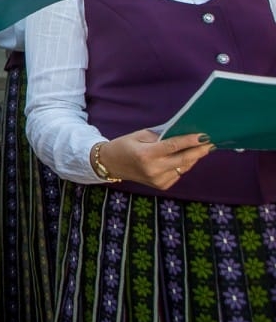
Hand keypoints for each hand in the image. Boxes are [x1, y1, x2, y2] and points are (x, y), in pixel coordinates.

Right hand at [95, 129, 212, 189]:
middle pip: (184, 159)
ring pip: (183, 168)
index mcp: (146, 154)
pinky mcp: (161, 186)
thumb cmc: (124, 145)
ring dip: (193, 158)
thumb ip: (160, 137)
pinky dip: (183, 166)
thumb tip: (182, 137)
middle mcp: (154, 169)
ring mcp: (158, 180)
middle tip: (211, 143)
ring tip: (201, 148)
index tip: (204, 136)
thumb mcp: (139, 135)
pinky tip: (181, 159)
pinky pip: (178, 174)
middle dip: (199, 151)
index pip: (173, 146)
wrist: (111, 164)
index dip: (190, 141)